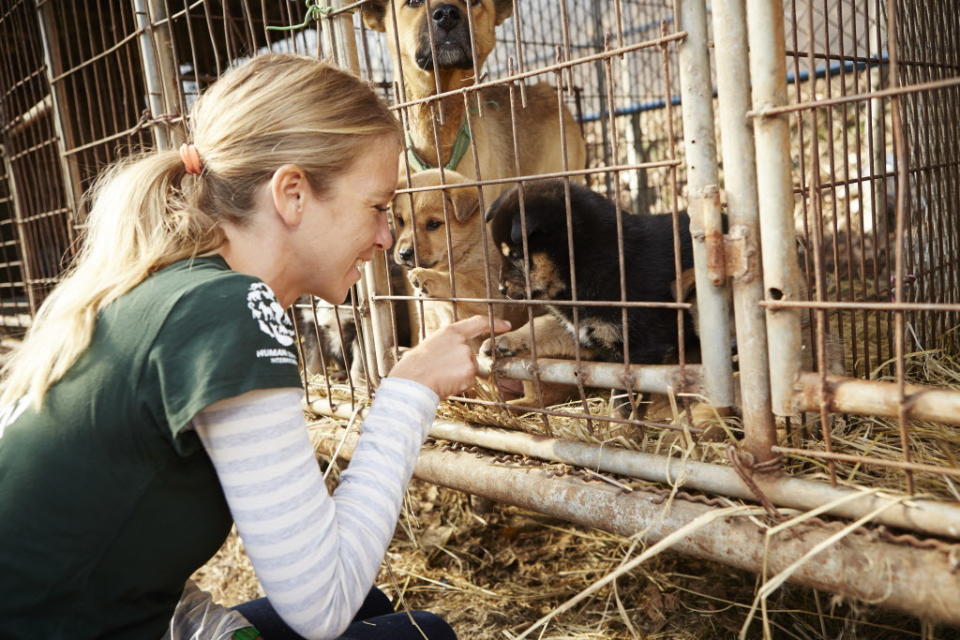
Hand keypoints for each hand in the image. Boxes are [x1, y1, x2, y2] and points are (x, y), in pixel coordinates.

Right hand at [389, 315, 510, 397]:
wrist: (412, 382)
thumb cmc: (414, 367)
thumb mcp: (430, 345)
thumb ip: (447, 344)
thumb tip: (452, 352)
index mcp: (450, 332)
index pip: (478, 322)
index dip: (494, 323)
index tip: (506, 325)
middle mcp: (462, 342)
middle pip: (471, 354)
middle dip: (460, 365)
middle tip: (441, 371)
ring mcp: (468, 357)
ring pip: (470, 370)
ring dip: (459, 376)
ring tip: (441, 377)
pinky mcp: (470, 373)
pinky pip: (469, 381)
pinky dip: (460, 385)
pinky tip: (446, 383)